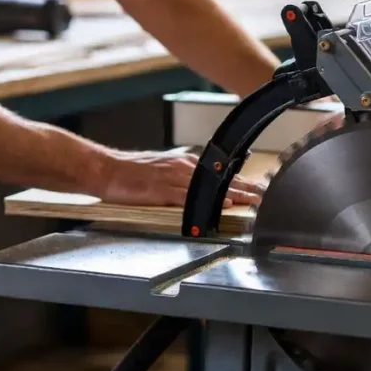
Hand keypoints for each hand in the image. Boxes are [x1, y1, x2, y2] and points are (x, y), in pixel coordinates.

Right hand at [96, 149, 264, 207]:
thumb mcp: (163, 169)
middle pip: (220, 179)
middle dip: (244, 188)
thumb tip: (199, 186)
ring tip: (250, 201)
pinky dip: (206, 202)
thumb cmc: (131, 171)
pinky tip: (220, 205)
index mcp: (185, 164)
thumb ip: (182, 177)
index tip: (257, 187)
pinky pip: (189, 197)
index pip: (219, 173)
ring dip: (232, 195)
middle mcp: (184, 168)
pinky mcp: (162, 190)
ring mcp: (174, 179)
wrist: (107, 169)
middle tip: (263, 195)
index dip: (240, 181)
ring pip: (209, 187)